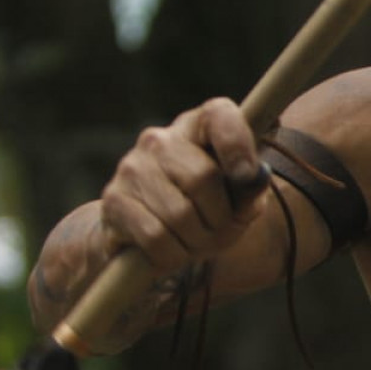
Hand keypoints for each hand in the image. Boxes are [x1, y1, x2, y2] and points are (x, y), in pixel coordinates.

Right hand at [98, 97, 268, 277]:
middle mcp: (160, 139)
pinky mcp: (114, 200)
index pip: (220, 115)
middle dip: (219, 217)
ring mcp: (132, 167)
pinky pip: (155, 236)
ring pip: (179, 213)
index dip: (237, 144)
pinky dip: (171, 254)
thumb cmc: (203, 211)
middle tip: (217, 231)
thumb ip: (249, 190)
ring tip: (193, 242)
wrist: (143, 237)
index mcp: (197, 127)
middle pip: (202, 177)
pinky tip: (170, 250)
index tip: (247, 175)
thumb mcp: (236, 203)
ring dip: (195, 241)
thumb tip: (256, 177)